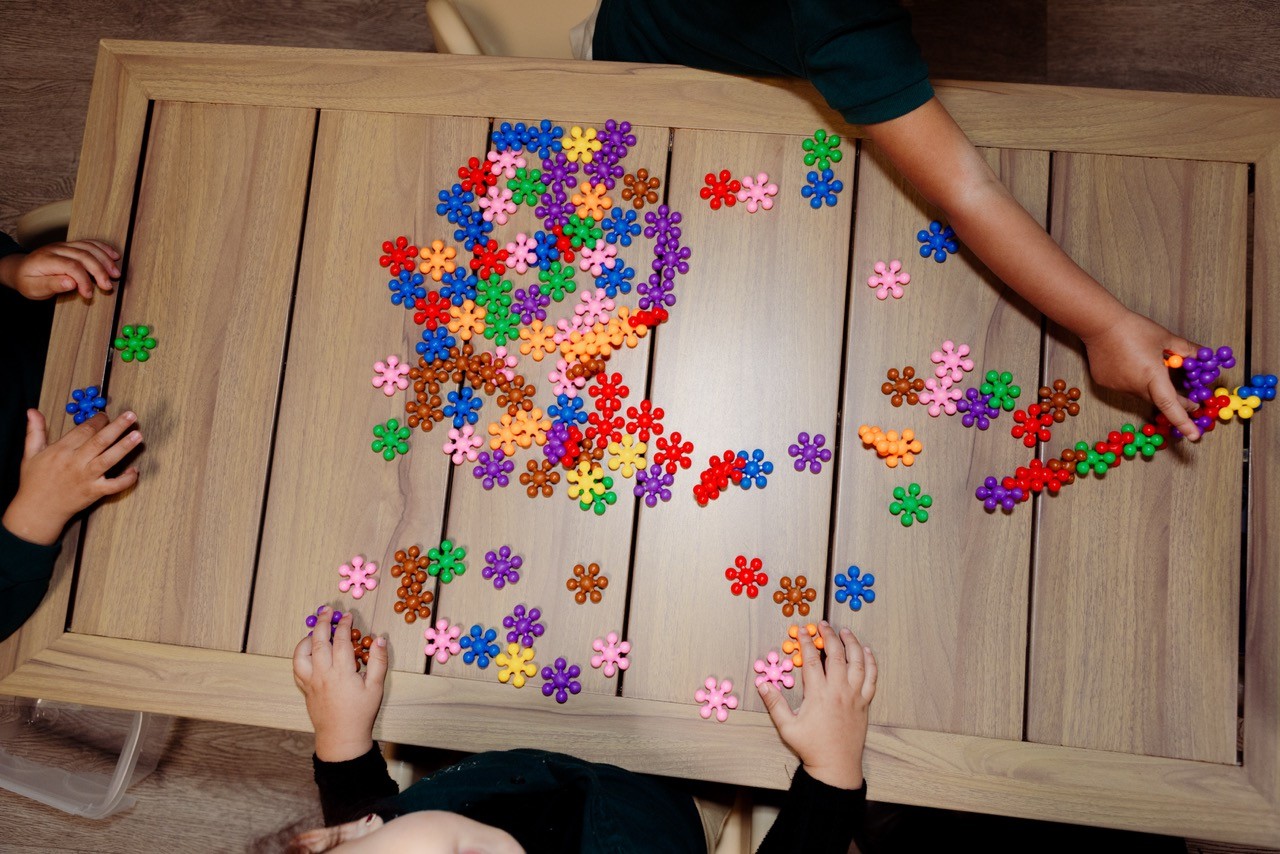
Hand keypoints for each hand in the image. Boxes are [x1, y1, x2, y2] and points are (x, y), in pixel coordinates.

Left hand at [0, 239, 119, 299]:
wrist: (20, 269)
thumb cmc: (28, 281)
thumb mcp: (34, 288)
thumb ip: (51, 285)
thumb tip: (71, 283)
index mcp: (46, 259)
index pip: (71, 266)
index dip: (84, 280)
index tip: (89, 294)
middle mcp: (56, 249)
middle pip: (83, 255)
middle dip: (99, 271)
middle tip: (108, 286)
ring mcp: (64, 245)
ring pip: (89, 247)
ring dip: (105, 260)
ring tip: (115, 274)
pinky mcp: (71, 245)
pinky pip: (89, 243)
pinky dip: (104, 248)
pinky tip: (114, 256)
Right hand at [2, 410, 140, 545]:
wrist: (37, 510)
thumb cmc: (34, 481)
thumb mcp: (30, 454)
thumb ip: (35, 431)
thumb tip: (32, 411)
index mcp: (61, 450)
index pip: (84, 430)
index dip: (97, 420)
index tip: (106, 414)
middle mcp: (75, 462)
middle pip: (99, 441)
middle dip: (117, 427)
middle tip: (131, 416)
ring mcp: (86, 478)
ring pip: (108, 459)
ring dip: (124, 447)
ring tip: (138, 436)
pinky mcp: (94, 492)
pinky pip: (114, 485)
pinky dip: (126, 479)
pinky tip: (135, 471)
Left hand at [292, 608, 387, 761]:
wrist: (342, 737)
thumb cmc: (360, 713)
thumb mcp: (376, 687)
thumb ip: (378, 661)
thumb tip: (379, 639)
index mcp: (342, 672)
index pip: (341, 640)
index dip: (344, 625)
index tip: (348, 616)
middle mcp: (323, 674)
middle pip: (319, 641)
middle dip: (323, 622)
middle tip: (327, 611)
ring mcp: (311, 681)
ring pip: (301, 654)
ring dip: (307, 638)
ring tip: (315, 630)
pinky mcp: (305, 689)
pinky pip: (297, 668)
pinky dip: (300, 655)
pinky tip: (308, 651)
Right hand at [758, 622, 876, 789]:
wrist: (836, 766)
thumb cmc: (811, 747)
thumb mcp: (787, 727)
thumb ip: (774, 703)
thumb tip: (763, 684)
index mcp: (819, 694)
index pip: (811, 659)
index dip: (806, 642)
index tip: (802, 630)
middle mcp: (839, 690)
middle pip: (836, 654)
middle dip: (828, 636)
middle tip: (822, 625)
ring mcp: (854, 695)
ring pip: (857, 662)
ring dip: (851, 643)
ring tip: (845, 631)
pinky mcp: (864, 703)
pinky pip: (871, 678)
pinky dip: (870, 662)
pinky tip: (866, 652)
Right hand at [1082, 309, 1201, 439]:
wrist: (1099, 324)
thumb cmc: (1134, 329)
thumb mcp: (1166, 337)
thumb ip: (1187, 349)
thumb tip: (1205, 356)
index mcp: (1152, 376)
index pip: (1170, 405)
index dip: (1184, 421)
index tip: (1195, 436)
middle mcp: (1134, 386)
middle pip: (1159, 400)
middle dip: (1176, 401)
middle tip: (1191, 398)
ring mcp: (1118, 387)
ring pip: (1141, 392)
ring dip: (1152, 386)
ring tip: (1150, 365)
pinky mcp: (1106, 383)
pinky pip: (1126, 386)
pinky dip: (1133, 379)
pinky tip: (1130, 362)